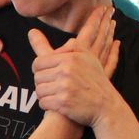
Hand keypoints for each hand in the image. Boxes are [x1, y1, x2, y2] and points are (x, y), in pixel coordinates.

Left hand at [27, 5, 121, 127]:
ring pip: (39, 90)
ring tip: (53, 95)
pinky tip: (55, 105)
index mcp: (70, 58)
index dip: (38, 69)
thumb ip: (70, 46)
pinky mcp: (63, 102)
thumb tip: (33, 32)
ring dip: (43, 95)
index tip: (44, 74)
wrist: (105, 105)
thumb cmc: (95, 81)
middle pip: (37, 77)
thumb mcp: (87, 57)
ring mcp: (65, 87)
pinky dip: (46, 105)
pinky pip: (43, 103)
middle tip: (50, 87)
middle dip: (42, 83)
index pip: (39, 62)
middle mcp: (67, 71)